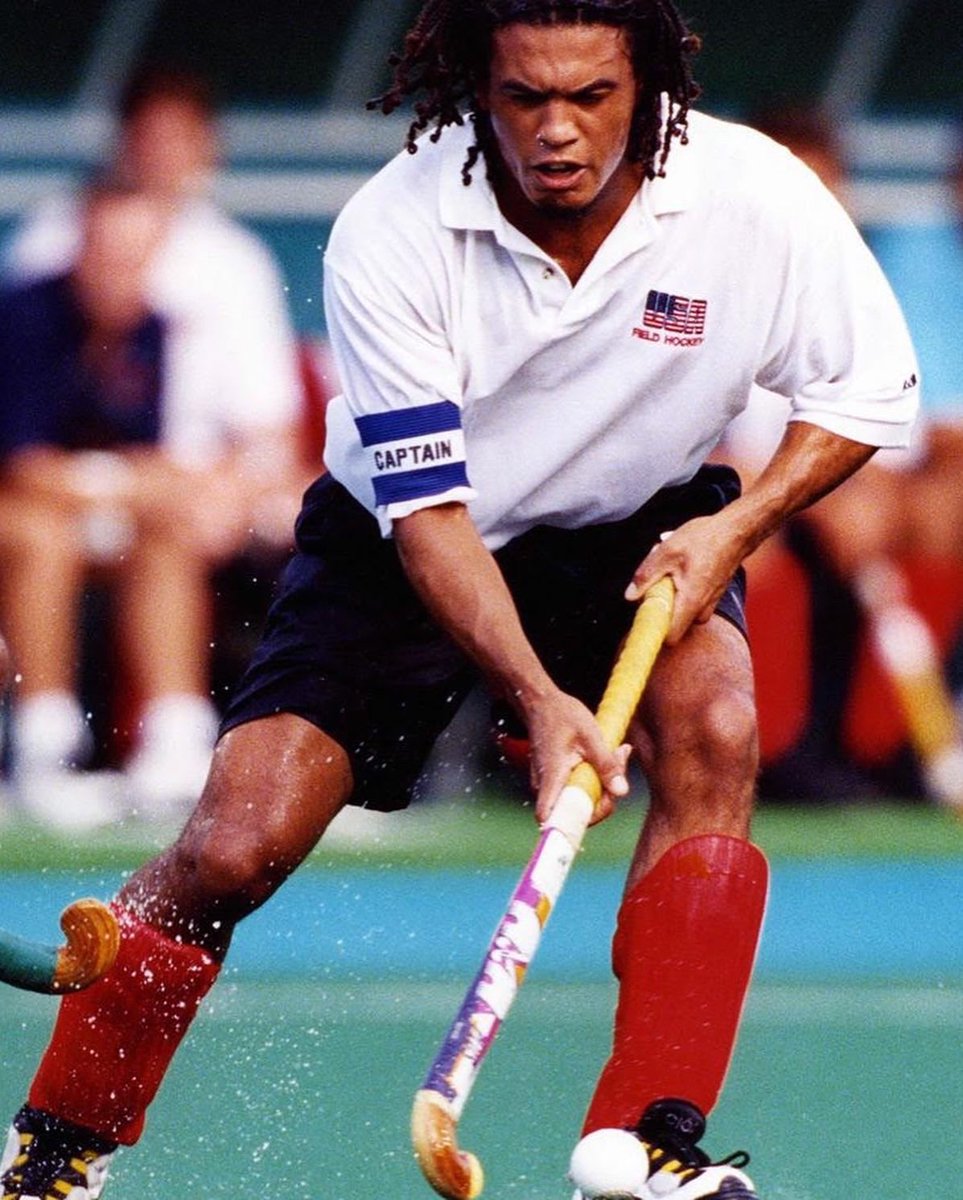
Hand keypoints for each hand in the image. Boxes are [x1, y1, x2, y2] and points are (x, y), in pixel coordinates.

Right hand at [524, 689, 630, 826]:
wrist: (541, 704)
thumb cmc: (561, 715)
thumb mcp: (591, 736)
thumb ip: (606, 765)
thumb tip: (621, 792)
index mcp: (552, 777)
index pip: (553, 818)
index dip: (577, 823)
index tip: (602, 803)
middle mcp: (546, 786)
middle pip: (579, 811)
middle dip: (606, 794)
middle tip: (619, 760)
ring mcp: (550, 785)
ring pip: (582, 799)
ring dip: (604, 783)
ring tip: (616, 752)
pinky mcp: (556, 781)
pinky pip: (579, 789)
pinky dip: (595, 777)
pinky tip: (606, 756)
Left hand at [624, 511, 744, 643]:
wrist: (735, 532)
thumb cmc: (705, 539)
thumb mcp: (666, 552)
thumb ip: (646, 576)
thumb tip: (630, 596)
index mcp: (691, 602)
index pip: (670, 637)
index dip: (655, 630)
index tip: (645, 615)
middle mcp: (703, 608)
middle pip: (673, 623)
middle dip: (661, 604)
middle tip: (659, 580)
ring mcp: (709, 603)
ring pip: (681, 610)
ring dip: (671, 594)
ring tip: (671, 569)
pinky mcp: (711, 596)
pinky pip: (690, 601)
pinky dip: (682, 588)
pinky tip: (681, 568)